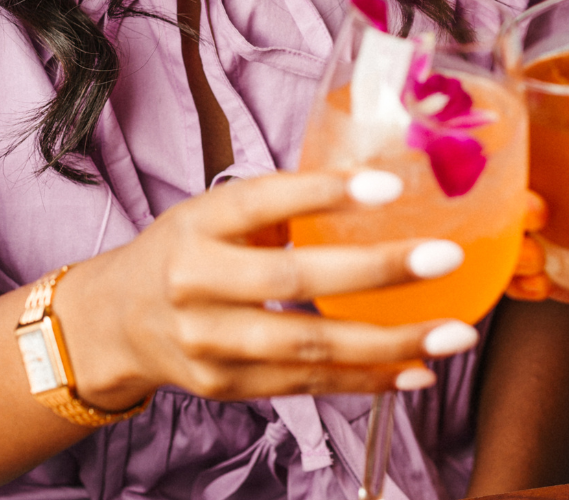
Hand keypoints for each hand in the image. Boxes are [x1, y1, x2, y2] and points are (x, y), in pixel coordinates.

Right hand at [50, 171, 479, 410]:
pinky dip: (368, 381)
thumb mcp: (217, 213)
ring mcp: (210, 341)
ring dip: (391, 343)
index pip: (264, 201)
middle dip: (379, 271)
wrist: (114, 324)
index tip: (391, 186)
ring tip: (454, 335)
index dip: (325, 193)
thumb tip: (385, 183)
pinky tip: (416, 370)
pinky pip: (309, 385)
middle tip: (445, 258)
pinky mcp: (227, 385)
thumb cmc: (187, 253)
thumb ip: (285, 203)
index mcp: (199, 223)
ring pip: (309, 347)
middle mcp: (197, 281)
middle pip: (294, 280)